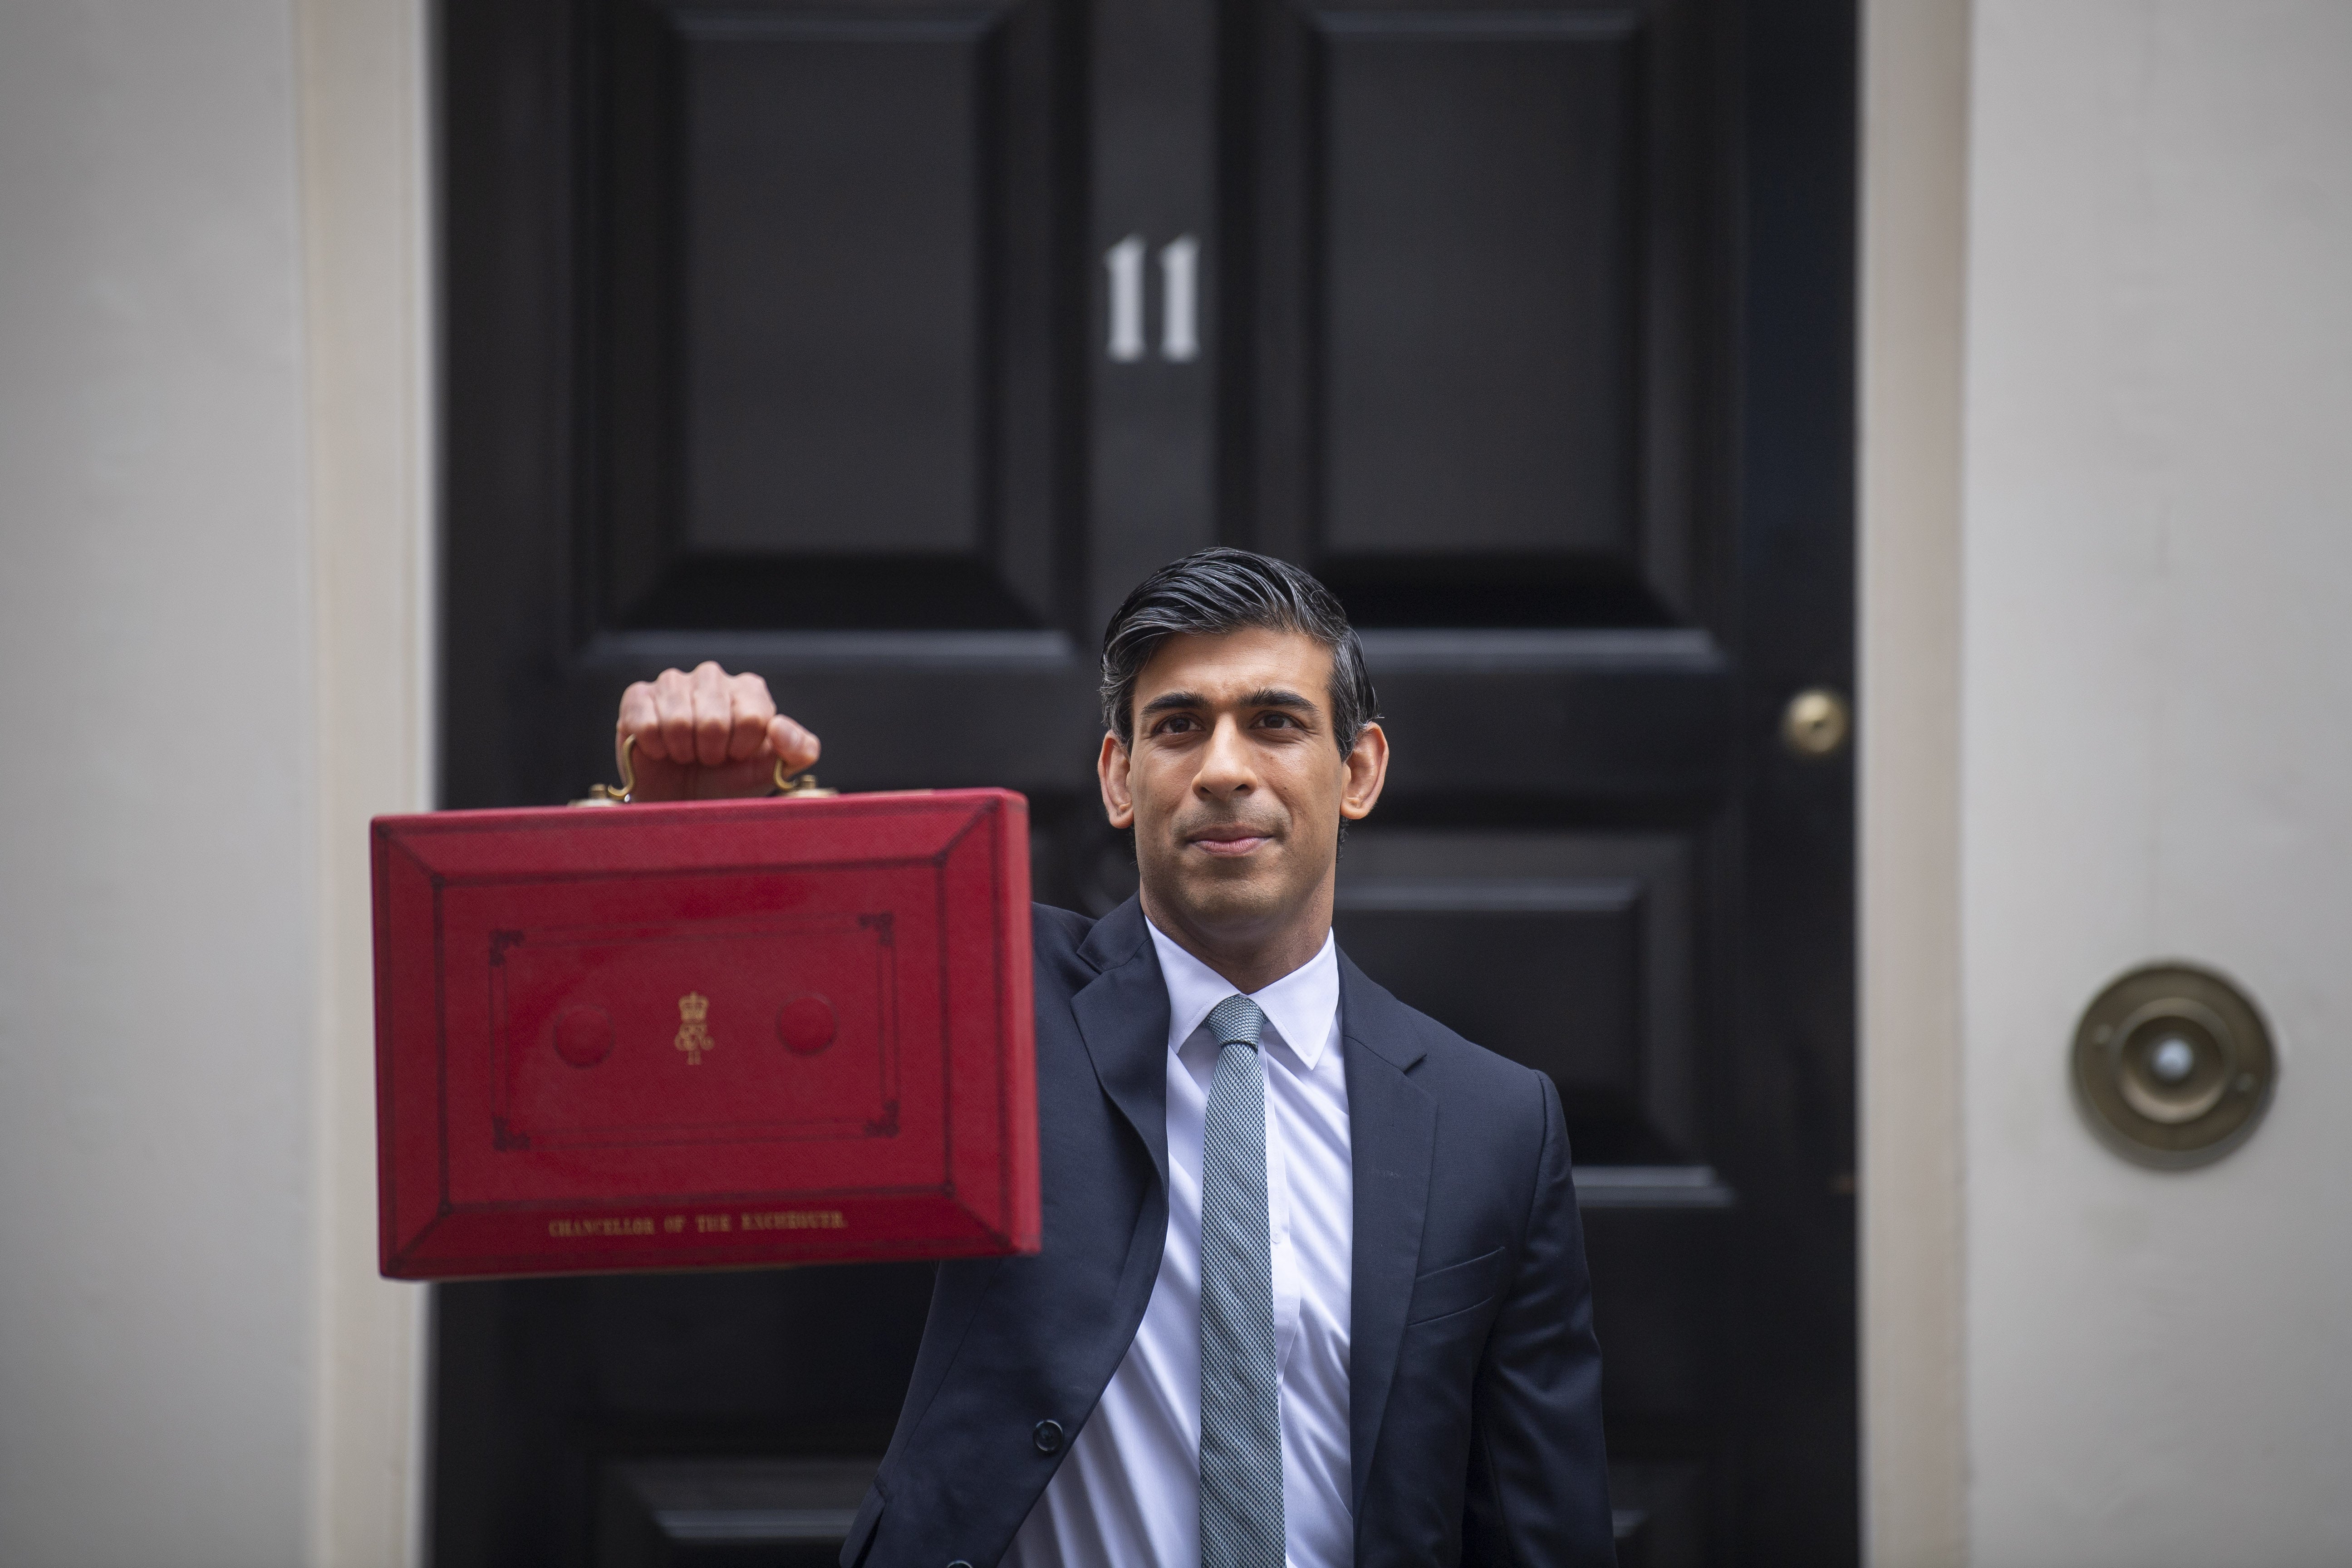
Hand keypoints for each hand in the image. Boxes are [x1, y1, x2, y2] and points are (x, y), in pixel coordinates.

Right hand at [614, 662, 820, 801]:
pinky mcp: (638, 696)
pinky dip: (654, 748)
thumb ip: (799, 750)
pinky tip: (660, 749)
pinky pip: (645, 723)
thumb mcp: (773, 770)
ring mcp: (673, 683)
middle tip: (708, 759)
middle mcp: (712, 677)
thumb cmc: (729, 781)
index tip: (735, 756)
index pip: (754, 718)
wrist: (681, 801)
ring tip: (685, 754)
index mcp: (750, 690)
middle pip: (715, 721)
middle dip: (711, 753)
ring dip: (683, 751)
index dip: (742, 749)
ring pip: (679, 721)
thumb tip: (780, 726)